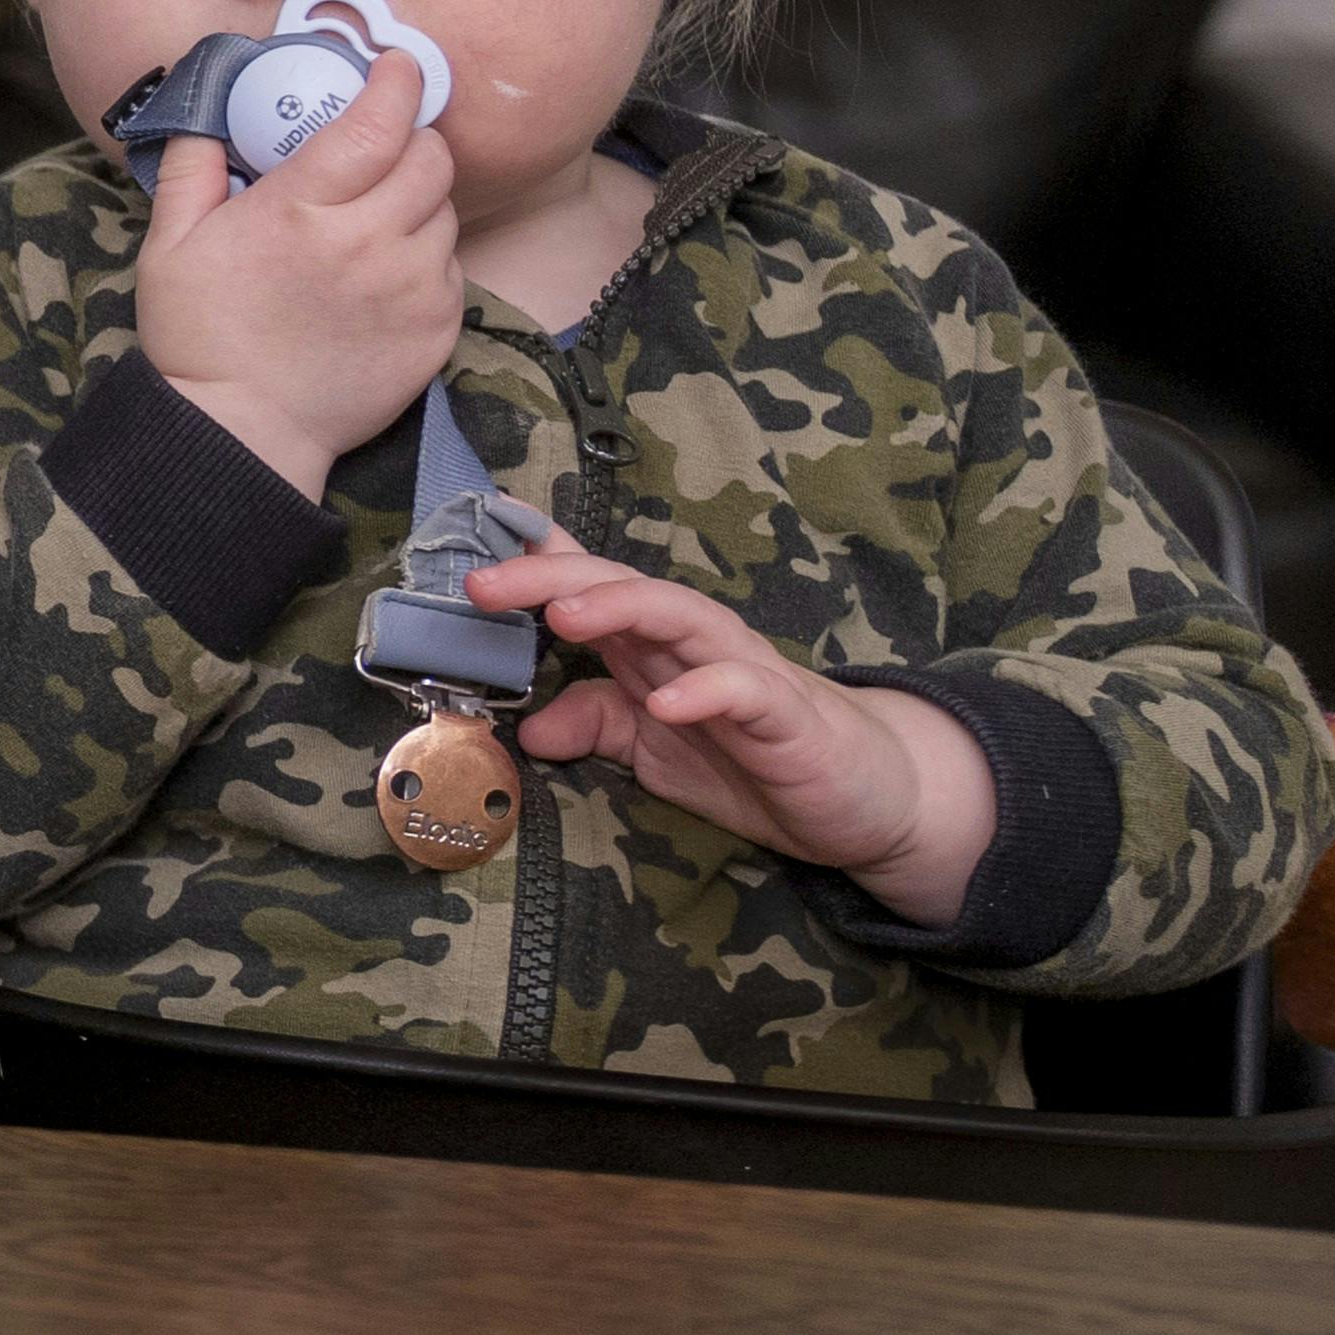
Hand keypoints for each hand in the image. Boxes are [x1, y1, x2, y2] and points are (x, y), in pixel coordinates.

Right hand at [128, 51, 458, 497]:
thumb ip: (191, 169)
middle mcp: (367, 244)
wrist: (243, 433)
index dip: (397, 82)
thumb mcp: (170, 245)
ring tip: (380, 212)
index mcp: (300, 212)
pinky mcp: (436, 330)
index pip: (375, 123)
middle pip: (430, 159)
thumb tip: (206, 117)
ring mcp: (410, 290)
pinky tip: (388, 267)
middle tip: (387, 141)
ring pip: (446, 211)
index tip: (397, 66)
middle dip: (414, 137)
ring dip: (421, 198)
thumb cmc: (200, 336)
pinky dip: (428, 253)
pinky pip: (451, 267)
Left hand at [474, 546, 996, 920]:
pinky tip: (666, 703)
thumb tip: (527, 729)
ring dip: (620, 608)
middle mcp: (690, 641)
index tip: (470, 537)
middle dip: (549, 577)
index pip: (586, 584)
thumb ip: (594, 726)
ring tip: (565, 616)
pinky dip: (703, 691)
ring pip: (678, 615)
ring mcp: (741, 670)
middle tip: (485, 584)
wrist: (864, 797)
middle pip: (617, 586)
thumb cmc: (754, 757)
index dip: (530, 558)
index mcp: (650, 644)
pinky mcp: (786, 713)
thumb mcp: (652, 750)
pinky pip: (743, 691)